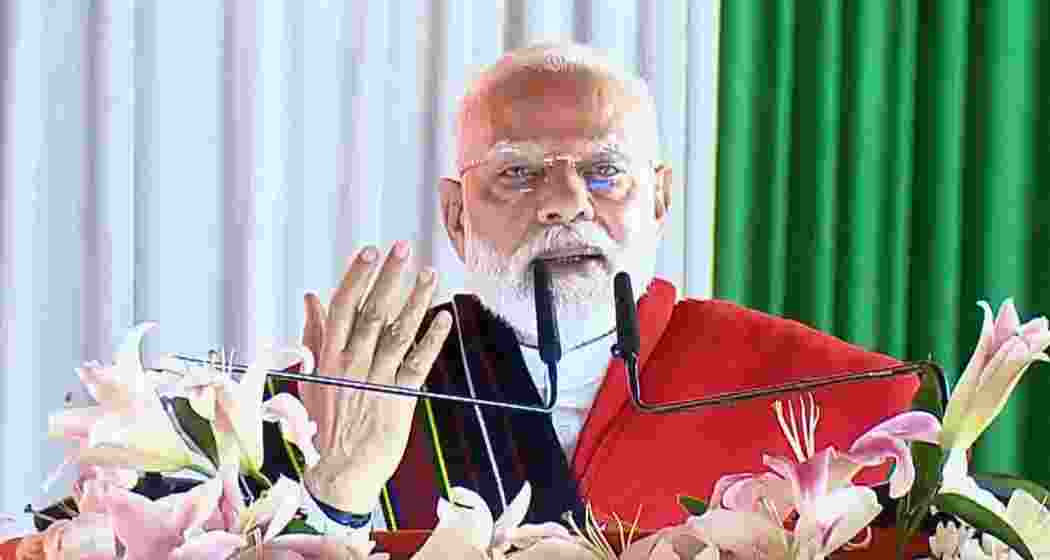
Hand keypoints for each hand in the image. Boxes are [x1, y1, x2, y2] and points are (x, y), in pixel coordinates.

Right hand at [298, 241, 451, 512]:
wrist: (339, 471)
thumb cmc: (324, 421)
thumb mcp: (310, 375)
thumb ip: (313, 333)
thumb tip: (311, 296)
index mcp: (328, 355)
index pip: (343, 306)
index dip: (357, 276)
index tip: (371, 251)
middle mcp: (352, 363)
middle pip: (373, 311)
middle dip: (389, 277)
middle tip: (403, 248)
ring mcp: (377, 380)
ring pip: (398, 332)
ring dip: (416, 300)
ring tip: (430, 273)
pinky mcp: (400, 398)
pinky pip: (418, 362)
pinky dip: (432, 339)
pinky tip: (445, 317)